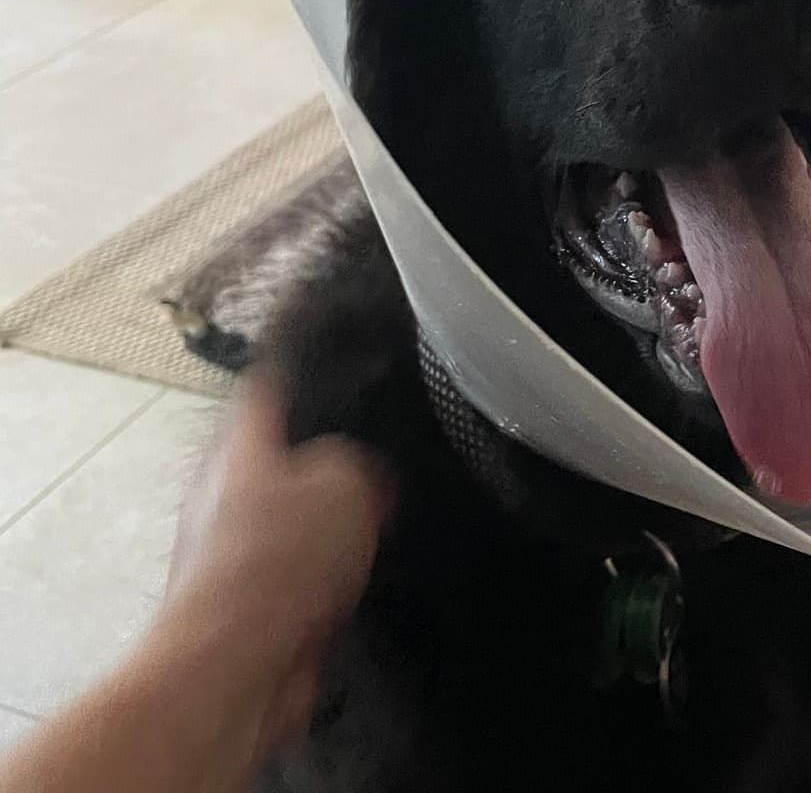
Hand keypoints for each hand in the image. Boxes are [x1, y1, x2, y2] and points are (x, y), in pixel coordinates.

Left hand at [157, 373, 393, 755]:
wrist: (233, 668)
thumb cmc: (278, 561)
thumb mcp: (343, 481)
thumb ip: (360, 463)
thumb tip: (366, 477)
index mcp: (240, 448)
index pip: (269, 383)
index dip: (301, 360)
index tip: (330, 343)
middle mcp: (226, 494)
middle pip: (284, 455)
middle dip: (330, 452)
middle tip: (382, 446)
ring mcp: (232, 552)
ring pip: (294, 517)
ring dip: (331, 521)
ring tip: (382, 515)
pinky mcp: (247, 606)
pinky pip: (298, 572)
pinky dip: (328, 573)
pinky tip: (361, 575)